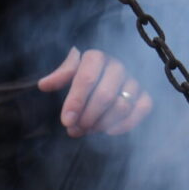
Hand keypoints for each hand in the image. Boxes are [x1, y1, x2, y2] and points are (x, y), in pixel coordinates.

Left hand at [38, 47, 152, 136]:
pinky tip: (109, 132)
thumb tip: (44, 84)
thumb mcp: (70, 73)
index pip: (86, 78)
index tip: (66, 121)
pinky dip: (126, 124)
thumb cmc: (83, 76)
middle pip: (104, 96)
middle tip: (75, 130)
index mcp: (96, 57)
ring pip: (122, 105)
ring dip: (102, 124)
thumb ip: (60, 77)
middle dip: (87, 118)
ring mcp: (133, 80)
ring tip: (88, 130)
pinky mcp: (144, 95)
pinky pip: (143, 109)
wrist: (104, 77)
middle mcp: (117, 66)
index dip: (76, 101)